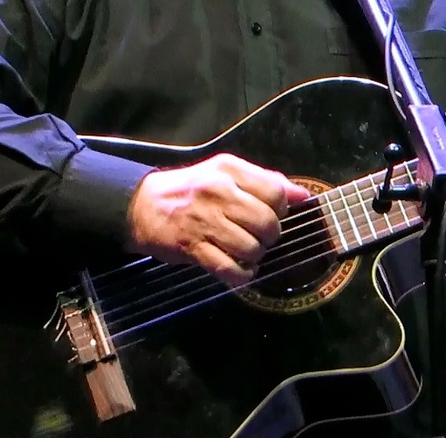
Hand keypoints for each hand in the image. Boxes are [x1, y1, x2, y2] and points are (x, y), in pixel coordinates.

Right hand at [127, 152, 312, 285]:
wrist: (142, 205)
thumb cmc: (191, 189)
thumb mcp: (226, 173)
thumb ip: (266, 181)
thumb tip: (303, 196)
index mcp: (229, 171)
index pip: (274, 191)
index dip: (280, 208)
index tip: (271, 213)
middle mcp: (218, 193)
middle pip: (267, 222)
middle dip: (270, 235)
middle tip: (260, 235)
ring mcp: (204, 222)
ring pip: (251, 247)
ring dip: (255, 256)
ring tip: (247, 251)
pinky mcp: (193, 249)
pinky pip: (230, 269)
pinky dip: (241, 274)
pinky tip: (240, 269)